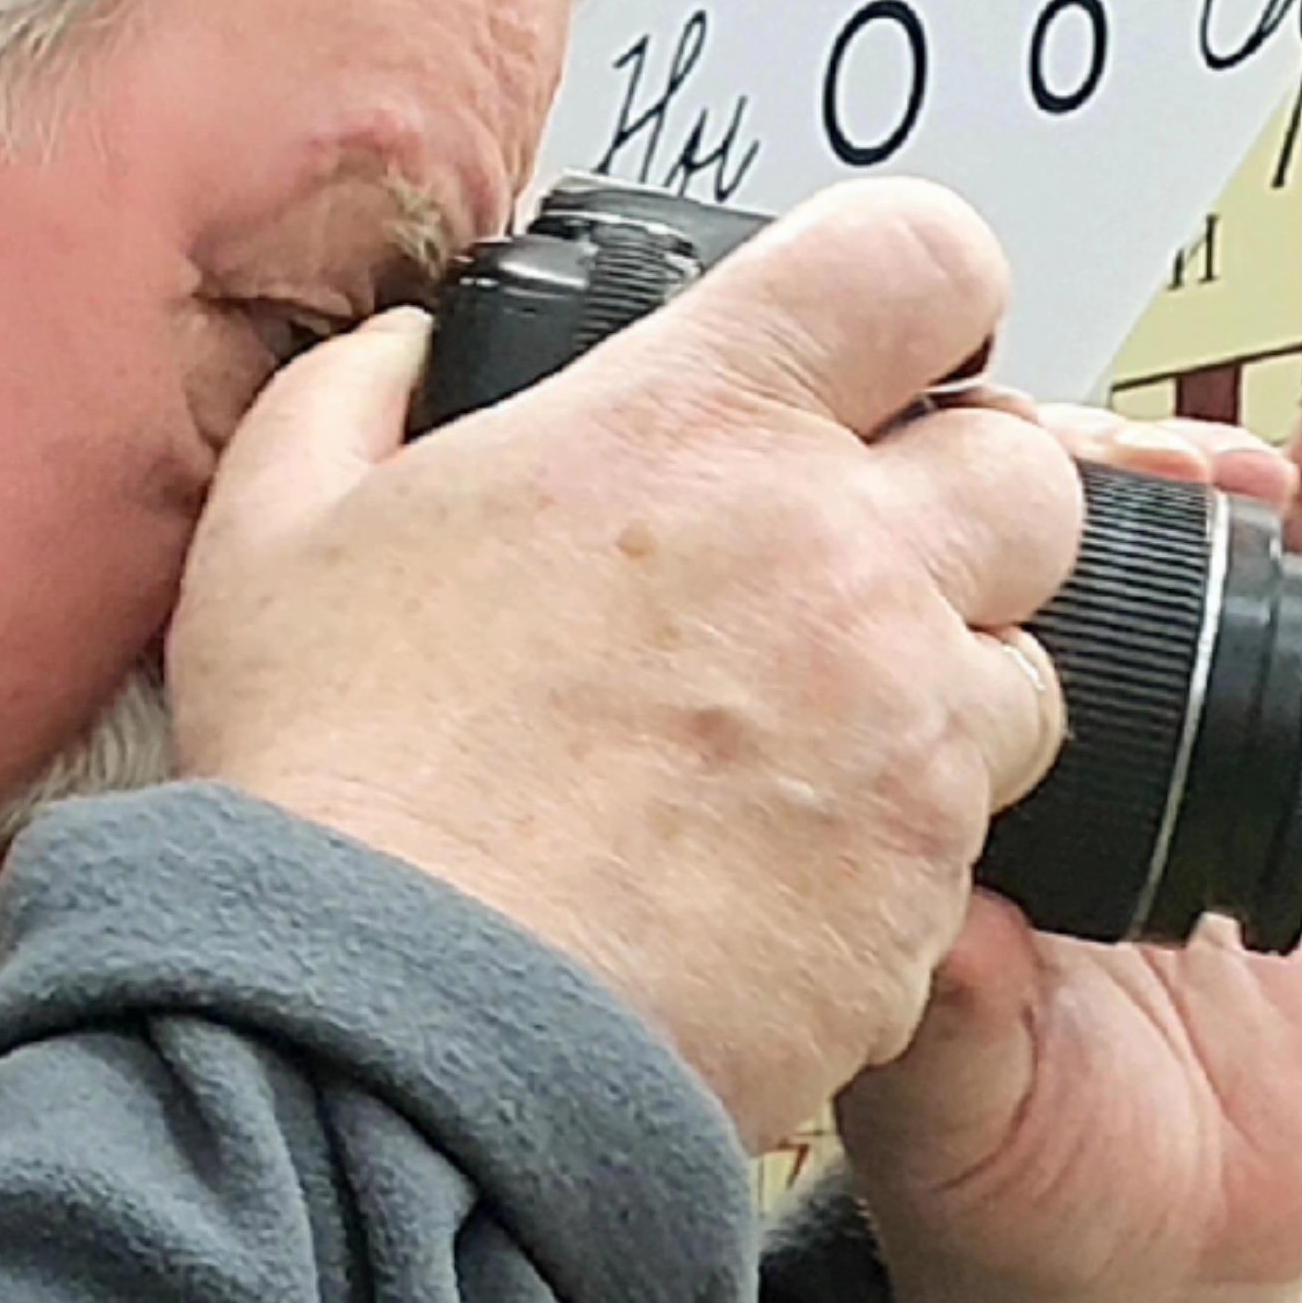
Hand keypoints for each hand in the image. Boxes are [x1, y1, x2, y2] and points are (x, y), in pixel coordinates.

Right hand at [168, 183, 1087, 1150]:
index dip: (921, 295)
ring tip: (804, 759)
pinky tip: (775, 884)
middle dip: (962, 510)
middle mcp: (839, 556)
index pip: (920, 260)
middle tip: (851, 576)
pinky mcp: (925, 891)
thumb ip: (357, 395)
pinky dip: (901, 855)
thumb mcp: (274, 534)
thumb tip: (408, 352)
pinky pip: (977, 845)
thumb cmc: (334, 794)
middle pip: (1027, 471)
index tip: (885, 351)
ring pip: (1027, 675)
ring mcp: (903, 728)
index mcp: (698, 424)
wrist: (389, 1043)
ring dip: (942, 698)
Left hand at [832, 361, 1301, 1302]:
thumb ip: (952, 1024)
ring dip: (1193, 474)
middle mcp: (1017, 745)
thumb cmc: (1008, 1185)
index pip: (895, 615)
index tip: (951, 481)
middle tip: (1096, 460)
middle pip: (1031, 547)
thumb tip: (948, 936)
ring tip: (1220, 454)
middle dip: (1066, 478)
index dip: (922, 532)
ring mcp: (1153, 740)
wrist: (1150, 1264)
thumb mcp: (957, 1115)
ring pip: (1169, 559)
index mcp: (901, 796)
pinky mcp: (1280, 764)